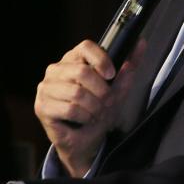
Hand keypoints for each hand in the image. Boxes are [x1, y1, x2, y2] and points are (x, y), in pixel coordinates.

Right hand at [34, 39, 143, 176]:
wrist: (85, 141)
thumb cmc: (98, 111)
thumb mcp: (117, 88)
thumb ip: (128, 67)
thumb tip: (141, 43)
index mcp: (73, 59)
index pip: (85, 47)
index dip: (101, 59)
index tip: (111, 75)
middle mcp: (56, 70)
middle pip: (82, 71)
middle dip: (101, 91)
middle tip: (107, 103)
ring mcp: (46, 87)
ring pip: (77, 93)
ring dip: (94, 107)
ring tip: (97, 114)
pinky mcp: (42, 106)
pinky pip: (69, 109)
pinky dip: (84, 117)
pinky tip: (85, 120)